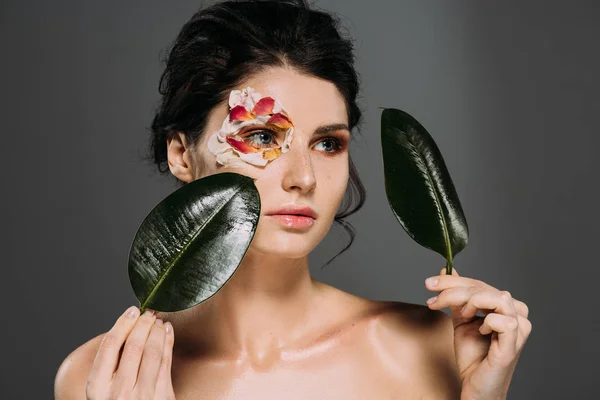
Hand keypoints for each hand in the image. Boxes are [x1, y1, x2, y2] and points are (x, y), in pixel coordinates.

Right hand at [86, 307, 175, 398]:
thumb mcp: (103, 391)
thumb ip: (110, 365)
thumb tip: (126, 329)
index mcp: (98, 388)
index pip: (110, 346)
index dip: (122, 323)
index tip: (131, 310)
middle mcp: (119, 392)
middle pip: (134, 345)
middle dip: (143, 323)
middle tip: (148, 312)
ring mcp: (143, 395)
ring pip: (153, 351)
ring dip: (157, 330)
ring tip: (157, 320)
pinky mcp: (163, 397)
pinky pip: (166, 362)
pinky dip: (167, 341)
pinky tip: (167, 331)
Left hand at [425, 267, 531, 399]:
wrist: (475, 386)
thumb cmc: (473, 356)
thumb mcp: (461, 320)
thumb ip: (457, 297)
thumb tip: (446, 270)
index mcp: (505, 306)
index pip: (479, 284)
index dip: (452, 281)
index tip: (428, 283)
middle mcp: (517, 313)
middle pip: (484, 288)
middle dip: (453, 290)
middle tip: (433, 300)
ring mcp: (519, 328)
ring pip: (496, 297)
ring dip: (471, 302)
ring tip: (462, 317)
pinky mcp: (515, 344)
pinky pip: (503, 321)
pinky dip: (486, 323)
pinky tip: (481, 332)